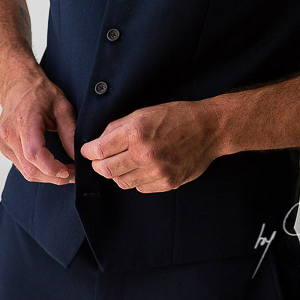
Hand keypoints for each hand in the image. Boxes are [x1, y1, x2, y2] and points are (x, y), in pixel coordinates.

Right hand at [0, 74, 76, 184]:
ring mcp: (3, 142)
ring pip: (24, 171)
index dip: (52, 168)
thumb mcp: (62, 106)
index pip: (34, 154)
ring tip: (66, 171)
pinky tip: (51, 165)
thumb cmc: (40, 92)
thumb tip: (77, 154)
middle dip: (54, 177)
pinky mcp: (2, 147)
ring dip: (46, 176)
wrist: (18, 85)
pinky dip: (36, 170)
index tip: (69, 172)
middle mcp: (9, 134)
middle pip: (29, 168)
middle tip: (74, 175)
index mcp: (24, 122)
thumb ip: (69, 131)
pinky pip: (20, 166)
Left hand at [80, 100, 220, 193]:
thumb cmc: (178, 116)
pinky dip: (137, 179)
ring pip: (121, 182)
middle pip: (105, 170)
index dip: (89, 151)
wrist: (210, 128)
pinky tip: (145, 167)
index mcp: (137, 131)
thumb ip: (118, 127)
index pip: (97, 150)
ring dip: (119, 173)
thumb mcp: (145, 112)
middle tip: (103, 159)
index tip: (90, 151)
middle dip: (99, 164)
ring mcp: (157, 171)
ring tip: (127, 162)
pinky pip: (140, 187)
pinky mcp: (167, 183)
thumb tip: (98, 141)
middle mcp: (145, 153)